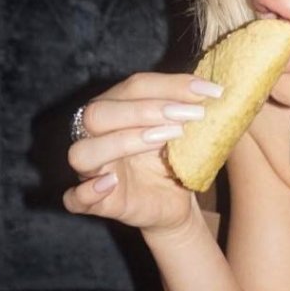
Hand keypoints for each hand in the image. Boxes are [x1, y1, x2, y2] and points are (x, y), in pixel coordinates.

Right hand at [63, 72, 222, 233]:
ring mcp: (93, 171)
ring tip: (165, 139)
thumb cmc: (176, 160)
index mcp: (117, 109)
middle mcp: (96, 136)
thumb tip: (215, 86)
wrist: (177, 204)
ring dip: (123, 142)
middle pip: (97, 113)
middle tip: (189, 116)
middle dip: (146, 110)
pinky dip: (86, 192)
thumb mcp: (186, 130)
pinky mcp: (98, 203)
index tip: (208, 91)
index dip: (170, 85)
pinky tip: (110, 183)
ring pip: (83, 151)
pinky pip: (74, 199)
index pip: (132, 87)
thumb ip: (191, 108)